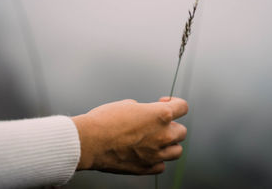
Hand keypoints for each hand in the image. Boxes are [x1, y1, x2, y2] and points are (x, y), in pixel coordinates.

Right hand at [71, 97, 187, 174]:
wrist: (88, 141)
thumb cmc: (104, 120)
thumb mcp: (127, 105)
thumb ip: (145, 110)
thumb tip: (146, 113)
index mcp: (161, 115)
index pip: (183, 107)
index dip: (175, 103)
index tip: (164, 103)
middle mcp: (163, 135)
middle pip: (182, 131)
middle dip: (172, 126)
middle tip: (157, 125)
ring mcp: (156, 154)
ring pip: (177, 150)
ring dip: (169, 144)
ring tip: (155, 140)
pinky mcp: (146, 168)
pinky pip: (161, 165)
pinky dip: (156, 160)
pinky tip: (146, 153)